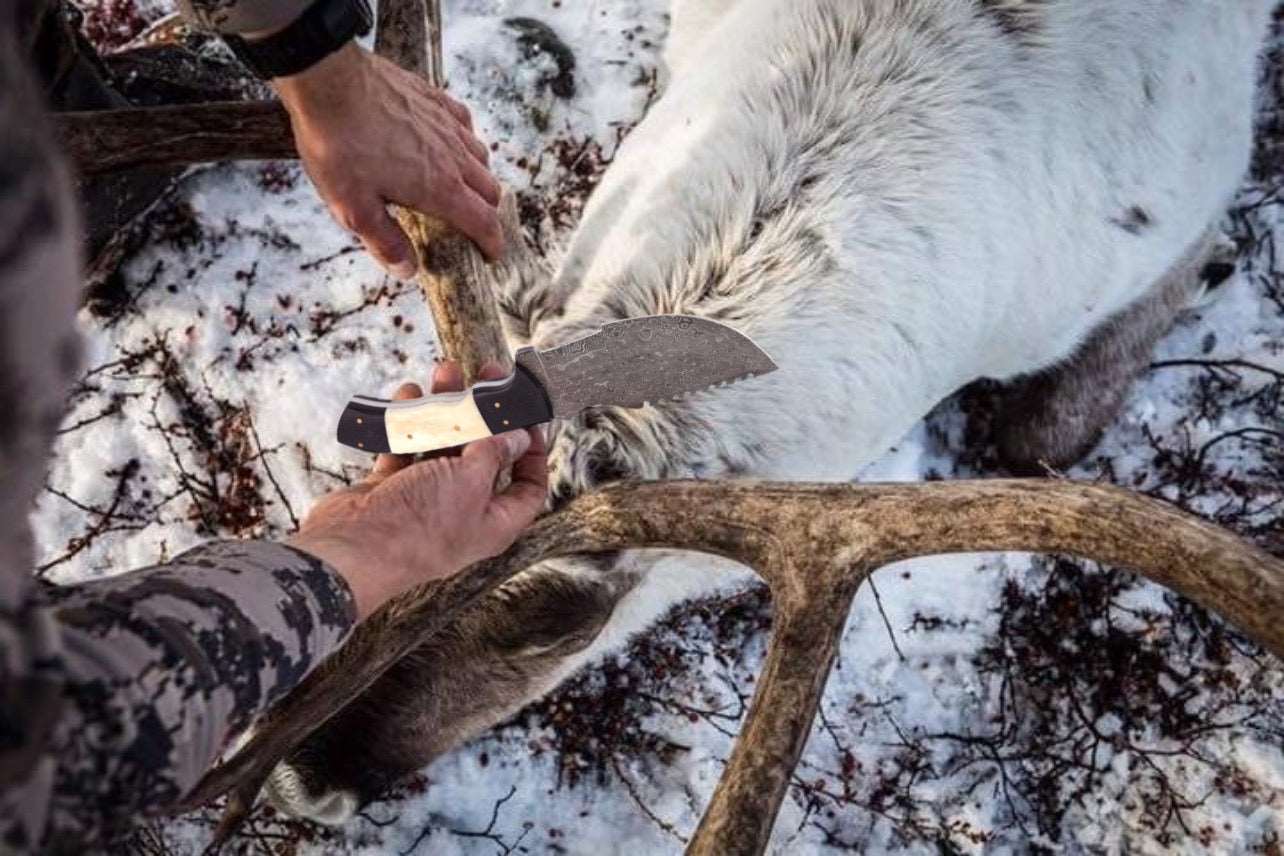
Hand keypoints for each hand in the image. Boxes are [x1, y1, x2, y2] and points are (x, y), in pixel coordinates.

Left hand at [273, 43, 504, 274]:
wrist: (328, 81)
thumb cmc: (338, 145)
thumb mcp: (353, 208)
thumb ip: (384, 242)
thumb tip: (408, 270)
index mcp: (439, 188)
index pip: (483, 222)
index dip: (492, 243)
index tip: (492, 255)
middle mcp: (453, 157)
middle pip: (489, 191)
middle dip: (487, 214)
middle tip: (473, 227)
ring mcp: (446, 125)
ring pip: (481, 157)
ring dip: (478, 179)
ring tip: (461, 189)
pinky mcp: (434, 100)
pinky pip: (465, 124)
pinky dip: (466, 142)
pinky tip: (451, 144)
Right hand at [290, 363, 547, 618]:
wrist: (351, 547)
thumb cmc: (418, 525)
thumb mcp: (470, 481)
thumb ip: (494, 453)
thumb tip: (517, 436)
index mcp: (494, 521)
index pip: (529, 487)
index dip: (534, 452)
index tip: (528, 416)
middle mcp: (464, 510)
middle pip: (484, 455)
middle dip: (485, 414)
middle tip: (485, 375)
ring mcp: (426, 499)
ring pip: (443, 445)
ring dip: (445, 408)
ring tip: (444, 371)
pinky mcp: (392, 489)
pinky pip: (407, 448)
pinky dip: (408, 422)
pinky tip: (408, 395)